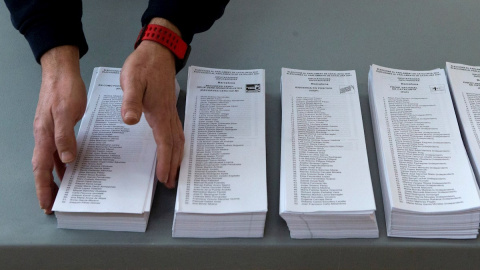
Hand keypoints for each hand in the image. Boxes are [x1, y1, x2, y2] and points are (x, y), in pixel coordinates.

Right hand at [33, 45, 86, 213]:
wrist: (61, 71)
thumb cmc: (63, 90)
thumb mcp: (66, 112)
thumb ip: (65, 136)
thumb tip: (67, 160)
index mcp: (44, 135)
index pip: (42, 168)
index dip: (44, 187)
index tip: (47, 203)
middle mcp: (44, 136)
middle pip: (44, 168)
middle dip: (48, 187)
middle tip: (54, 204)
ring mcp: (50, 131)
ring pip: (52, 160)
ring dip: (57, 176)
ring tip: (65, 191)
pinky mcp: (58, 126)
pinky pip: (59, 149)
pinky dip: (65, 161)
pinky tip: (73, 166)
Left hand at [120, 20, 184, 188]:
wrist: (158, 52)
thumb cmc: (143, 66)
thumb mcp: (132, 81)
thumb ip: (131, 101)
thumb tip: (130, 121)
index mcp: (160, 113)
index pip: (164, 142)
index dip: (164, 161)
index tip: (163, 178)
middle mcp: (169, 115)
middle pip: (175, 145)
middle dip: (173, 165)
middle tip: (170, 183)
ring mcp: (171, 112)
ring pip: (178, 140)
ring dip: (177, 157)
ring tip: (173, 172)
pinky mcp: (169, 108)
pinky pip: (176, 132)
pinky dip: (176, 146)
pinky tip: (172, 149)